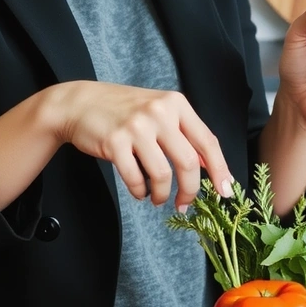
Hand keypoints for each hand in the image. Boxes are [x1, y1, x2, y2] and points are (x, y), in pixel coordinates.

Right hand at [43, 82, 234, 210]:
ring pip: (162, 174)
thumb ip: (185, 134)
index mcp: (176, 104)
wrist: (80, 103)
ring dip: (163, 195)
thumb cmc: (124, 110)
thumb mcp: (160, 111)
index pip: (207, 141)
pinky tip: (140, 191)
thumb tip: (210, 166)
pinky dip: (140, 192)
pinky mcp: (115, 142)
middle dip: (190, 190)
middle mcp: (159, 112)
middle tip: (185, 204)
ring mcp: (136, 126)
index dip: (219, 170)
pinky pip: (136, 178)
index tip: (225, 191)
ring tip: (158, 198)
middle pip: (188, 162)